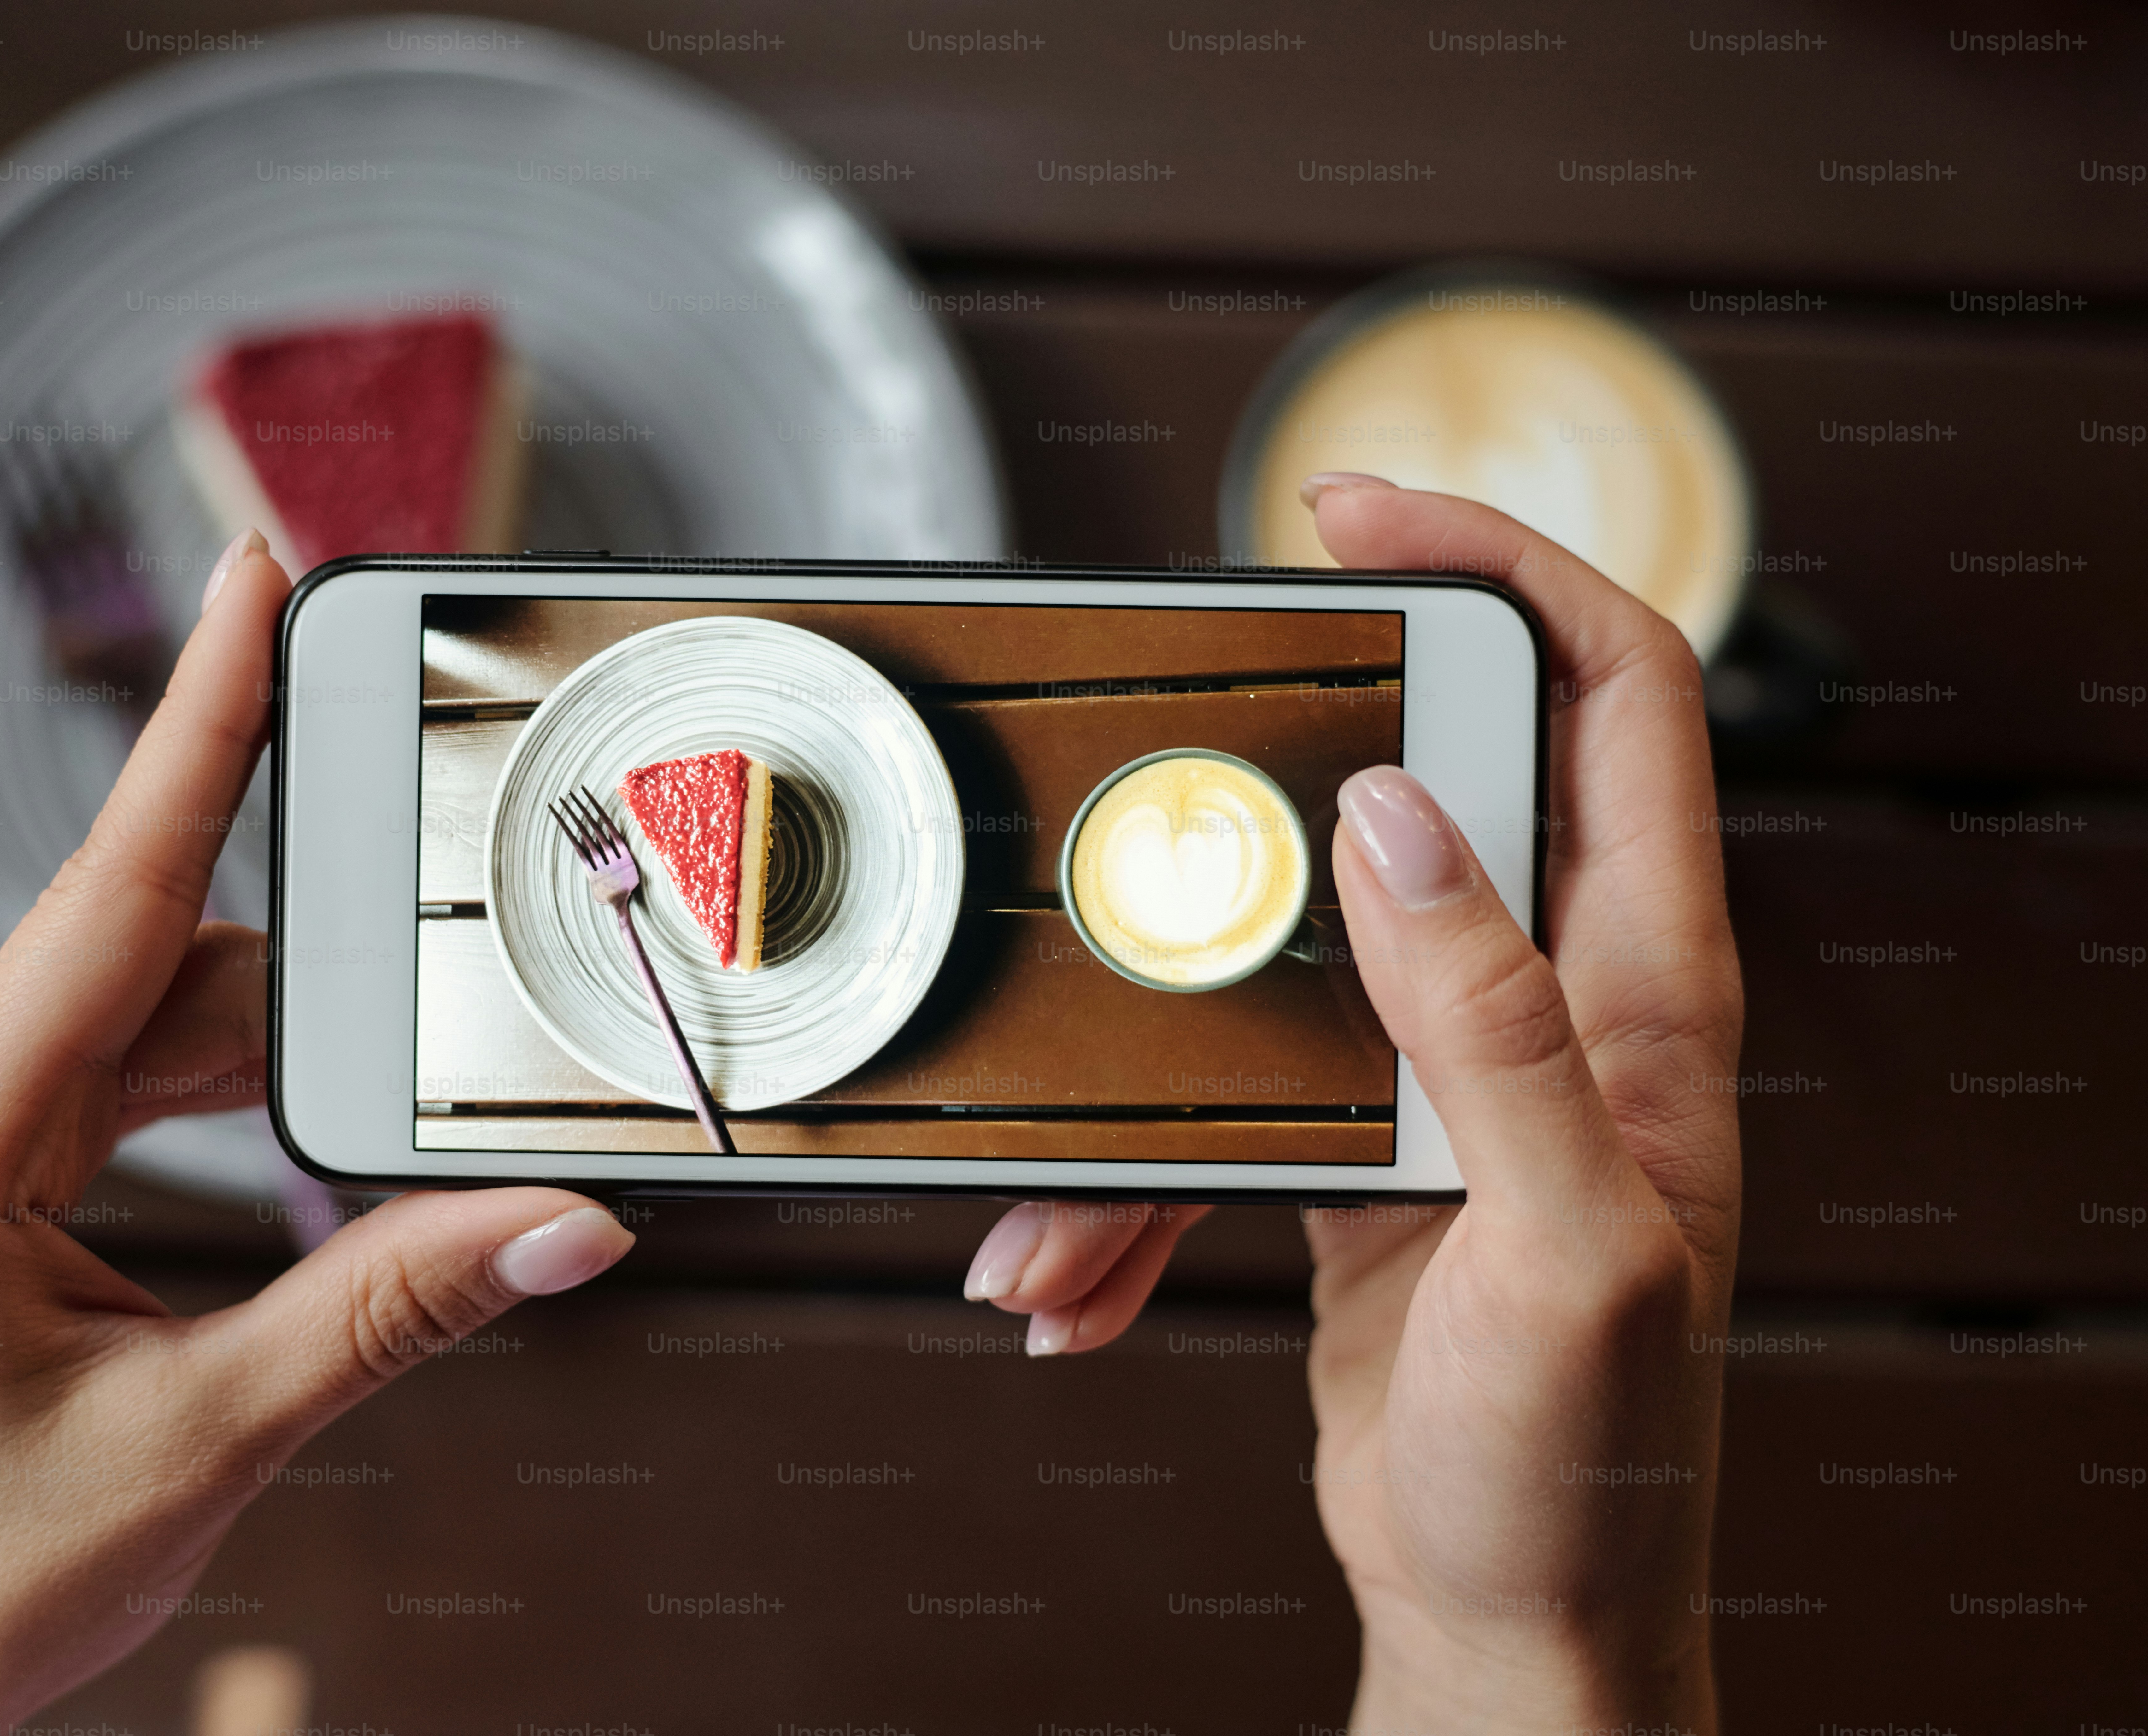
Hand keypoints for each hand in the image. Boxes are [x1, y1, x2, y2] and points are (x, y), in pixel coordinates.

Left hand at [0, 533, 636, 1735]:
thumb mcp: (206, 1435)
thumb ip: (391, 1310)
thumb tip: (557, 1228)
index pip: (112, 886)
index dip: (196, 718)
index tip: (247, 578)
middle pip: (166, 964)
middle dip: (310, 988)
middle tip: (430, 996)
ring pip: (157, 1019)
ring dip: (269, 1066)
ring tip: (350, 1155)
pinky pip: (127, 1071)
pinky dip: (221, 1095)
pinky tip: (286, 1151)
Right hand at [962, 478, 1742, 1729]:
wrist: (1516, 1610)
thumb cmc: (1582, 1465)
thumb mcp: (1564, 1248)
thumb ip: (1494, 1024)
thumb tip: (1405, 822)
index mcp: (1641, 998)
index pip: (1611, 695)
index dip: (1505, 565)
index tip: (1363, 514)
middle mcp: (1552, 1005)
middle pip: (1419, 791)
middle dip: (1265, 790)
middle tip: (1146, 784)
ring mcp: (1445, 1071)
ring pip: (1279, 963)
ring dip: (1144, 1080)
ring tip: (1059, 1212)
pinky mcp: (1355, 1147)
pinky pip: (1219, 1103)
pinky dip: (1131, 1186)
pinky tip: (1078, 1272)